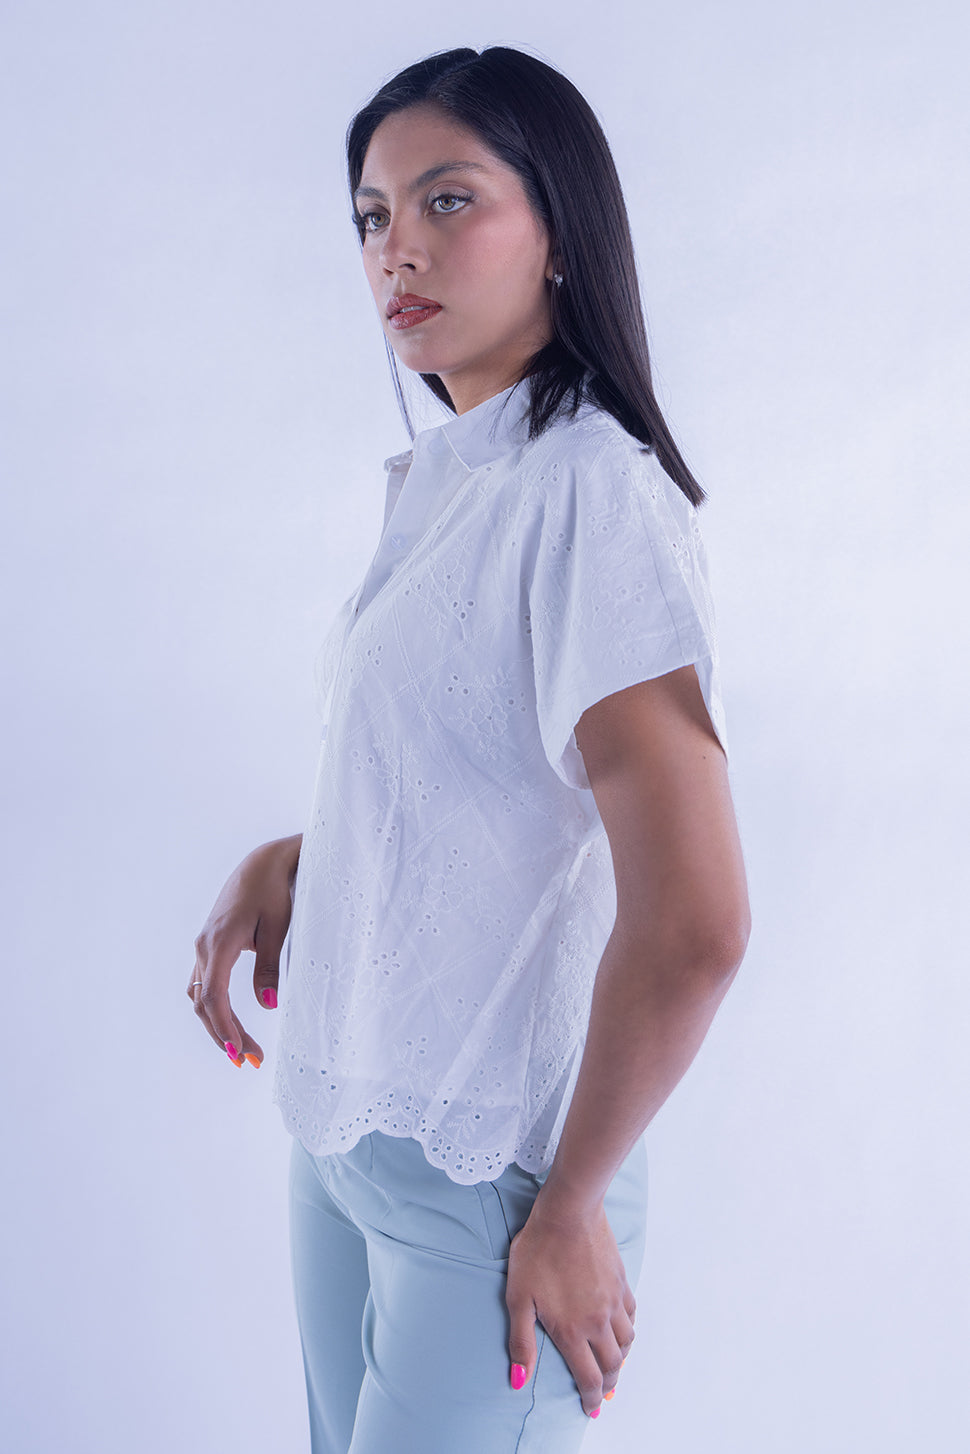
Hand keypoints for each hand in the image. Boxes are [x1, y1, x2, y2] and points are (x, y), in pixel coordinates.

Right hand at [188, 834, 300, 1066]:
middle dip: (223, 1036)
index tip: (239, 1052)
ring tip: (242, 1051)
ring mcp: (203, 947)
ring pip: (200, 997)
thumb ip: (269, 966)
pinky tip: (230, 1025)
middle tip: (250, 1061)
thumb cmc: (274, 891)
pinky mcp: (209, 947)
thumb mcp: (277, 926)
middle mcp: (204, 947)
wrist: (262, 862)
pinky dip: (214, 1009)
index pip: (214, 996)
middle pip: (203, 1003)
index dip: (224, 1028)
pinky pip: (203, 985)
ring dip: (217, 1025)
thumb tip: (268, 1004)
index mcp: (219, 942)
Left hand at [506, 1188, 634, 1417]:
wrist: (568, 1213)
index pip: (588, 1378)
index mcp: (572, 1330)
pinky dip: (628, 1331)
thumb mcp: (518, 1297)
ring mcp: (614, 1301)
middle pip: (612, 1365)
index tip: (590, 1409)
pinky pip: (632, 1316)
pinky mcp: (621, 1282)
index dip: (591, 1398)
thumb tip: (518, 1381)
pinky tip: (621, 1330)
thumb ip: (521, 1342)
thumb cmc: (537, 1251)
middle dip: (608, 1384)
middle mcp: (598, 1321)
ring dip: (620, 1360)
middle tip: (602, 1393)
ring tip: (613, 1366)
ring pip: (626, 1343)